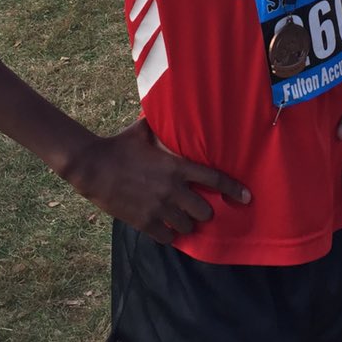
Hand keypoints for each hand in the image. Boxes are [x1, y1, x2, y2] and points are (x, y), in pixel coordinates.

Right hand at [63, 119, 250, 244]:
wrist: (94, 166)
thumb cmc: (120, 144)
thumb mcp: (144, 130)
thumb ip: (162, 124)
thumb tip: (170, 104)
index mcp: (177, 166)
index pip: (215, 180)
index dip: (234, 189)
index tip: (247, 196)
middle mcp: (173, 190)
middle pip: (205, 211)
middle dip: (205, 210)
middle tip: (200, 207)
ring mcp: (159, 208)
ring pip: (187, 226)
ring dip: (187, 224)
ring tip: (183, 219)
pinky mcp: (144, 222)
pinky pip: (167, 238)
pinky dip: (169, 235)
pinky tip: (166, 230)